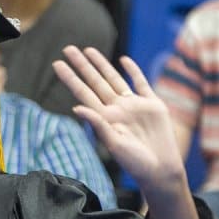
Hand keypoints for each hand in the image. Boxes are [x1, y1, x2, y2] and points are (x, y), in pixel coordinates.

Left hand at [53, 46, 186, 197]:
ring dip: (101, 65)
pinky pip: (140, 83)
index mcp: (104, 118)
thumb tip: (77, 107)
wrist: (161, 169)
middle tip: (68, 48)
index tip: (57, 64)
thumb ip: (97, 124)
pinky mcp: (152, 105)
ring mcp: (134, 106)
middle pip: (95, 82)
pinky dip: (133, 71)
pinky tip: (123, 60)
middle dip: (82, 66)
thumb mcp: (113, 144)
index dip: (70, 78)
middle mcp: (116, 109)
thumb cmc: (135, 163)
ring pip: (114, 79)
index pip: (83, 93)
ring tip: (88, 50)